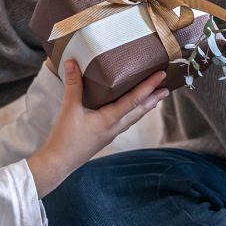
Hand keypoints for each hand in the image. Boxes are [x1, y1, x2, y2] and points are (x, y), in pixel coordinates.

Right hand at [28, 59, 167, 196]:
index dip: (149, 86)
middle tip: (166, 88)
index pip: (135, 99)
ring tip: (154, 99)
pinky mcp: (104, 137)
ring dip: (145, 107)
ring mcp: (110, 133)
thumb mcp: (69, 109)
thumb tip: (71, 62)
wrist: (59, 163)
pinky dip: (132, 114)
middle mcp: (115, 127)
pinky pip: (124, 122)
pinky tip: (129, 112)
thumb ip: (73, 85)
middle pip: (139, 110)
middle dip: (153, 98)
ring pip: (133, 118)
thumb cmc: (65, 138)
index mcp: (110, 119)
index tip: (161, 75)